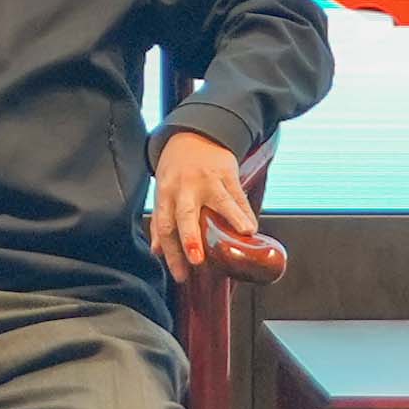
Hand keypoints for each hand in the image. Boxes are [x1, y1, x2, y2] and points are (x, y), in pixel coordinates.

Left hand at [148, 129, 271, 279]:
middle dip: (190, 238)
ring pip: (220, 202)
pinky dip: (246, 212)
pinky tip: (251, 228)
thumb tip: (157, 251)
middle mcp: (185, 188)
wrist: (194, 133)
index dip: (171, 253)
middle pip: (185, 215)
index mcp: (166, 194)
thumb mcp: (164, 191)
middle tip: (197, 260)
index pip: (165, 227)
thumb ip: (162, 221)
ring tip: (244, 235)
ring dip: (232, 219)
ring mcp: (207, 180)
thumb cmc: (177, 168)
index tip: (181, 275)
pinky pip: (238, 195)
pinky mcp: (227, 173)